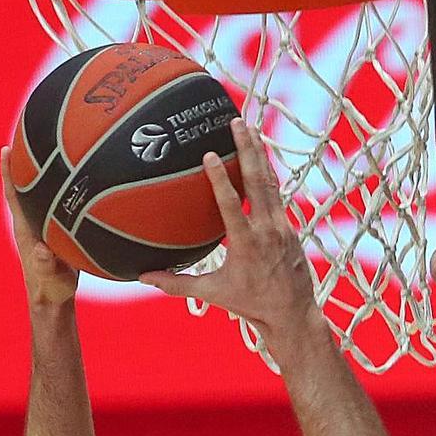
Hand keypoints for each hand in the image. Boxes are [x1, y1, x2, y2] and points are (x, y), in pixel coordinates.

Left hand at [0, 146, 78, 306]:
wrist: (52, 301)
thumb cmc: (53, 290)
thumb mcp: (53, 279)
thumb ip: (47, 265)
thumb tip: (43, 250)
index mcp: (25, 231)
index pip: (13, 196)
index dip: (8, 173)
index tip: (5, 149)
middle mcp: (28, 225)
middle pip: (21, 189)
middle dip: (22, 165)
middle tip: (26, 138)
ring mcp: (38, 229)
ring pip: (34, 196)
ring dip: (37, 176)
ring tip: (47, 152)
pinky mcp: (50, 233)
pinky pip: (48, 205)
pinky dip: (53, 190)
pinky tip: (68, 182)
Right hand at [139, 119, 317, 339]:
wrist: (293, 313)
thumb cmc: (251, 304)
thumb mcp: (214, 293)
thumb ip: (177, 284)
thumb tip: (142, 276)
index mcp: (247, 243)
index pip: (232, 205)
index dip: (220, 179)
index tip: (211, 154)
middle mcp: (267, 228)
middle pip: (257, 181)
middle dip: (248, 149)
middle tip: (237, 122)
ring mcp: (281, 225)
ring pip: (269, 182)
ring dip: (259, 153)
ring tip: (249, 127)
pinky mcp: (288, 225)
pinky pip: (276, 192)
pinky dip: (267, 172)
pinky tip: (259, 155)